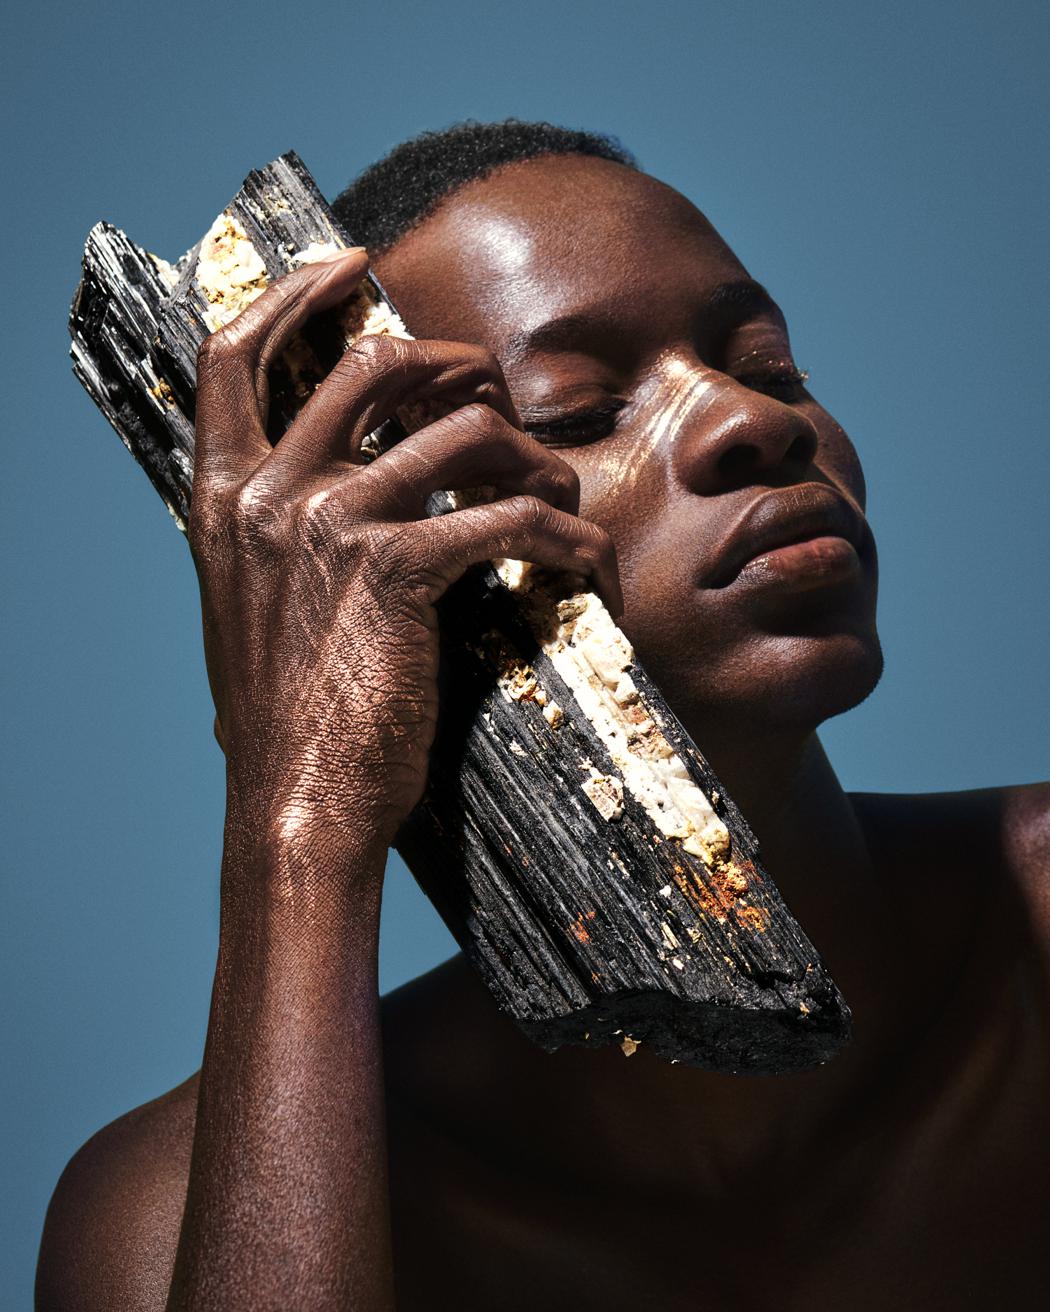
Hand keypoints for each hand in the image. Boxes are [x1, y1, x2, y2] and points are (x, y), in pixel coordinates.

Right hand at [188, 248, 621, 865]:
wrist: (296, 802)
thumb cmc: (290, 715)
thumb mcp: (257, 604)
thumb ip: (281, 533)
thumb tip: (342, 483)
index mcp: (225, 498)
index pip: (235, 356)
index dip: (295, 295)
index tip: (351, 268)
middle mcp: (271, 495)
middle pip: (375, 367)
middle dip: (454, 363)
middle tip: (495, 392)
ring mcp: (332, 525)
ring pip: (463, 432)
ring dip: (531, 454)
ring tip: (558, 487)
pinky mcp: (398, 572)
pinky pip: (509, 516)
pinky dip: (566, 533)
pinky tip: (588, 563)